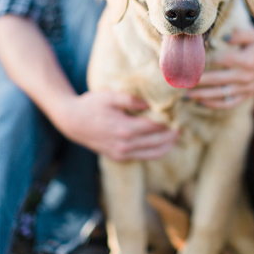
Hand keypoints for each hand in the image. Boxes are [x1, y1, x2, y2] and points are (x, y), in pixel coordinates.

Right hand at [56, 91, 177, 160]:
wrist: (71, 122)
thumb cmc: (91, 105)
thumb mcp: (109, 96)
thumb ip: (131, 99)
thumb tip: (151, 102)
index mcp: (124, 129)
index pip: (154, 127)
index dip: (169, 121)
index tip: (179, 114)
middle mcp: (124, 145)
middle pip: (158, 142)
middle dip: (173, 134)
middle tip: (183, 126)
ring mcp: (121, 153)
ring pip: (153, 153)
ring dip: (168, 146)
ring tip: (177, 135)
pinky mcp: (119, 158)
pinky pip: (144, 157)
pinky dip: (156, 151)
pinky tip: (163, 143)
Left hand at [186, 27, 253, 107]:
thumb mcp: (253, 35)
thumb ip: (238, 35)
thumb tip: (222, 39)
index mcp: (248, 60)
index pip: (222, 60)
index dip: (206, 60)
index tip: (190, 61)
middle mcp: (247, 76)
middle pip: (218, 79)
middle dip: (198, 82)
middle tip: (181, 83)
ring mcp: (247, 88)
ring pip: (221, 94)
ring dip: (202, 96)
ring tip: (186, 96)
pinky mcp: (247, 95)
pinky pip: (229, 103)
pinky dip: (215, 105)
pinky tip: (201, 103)